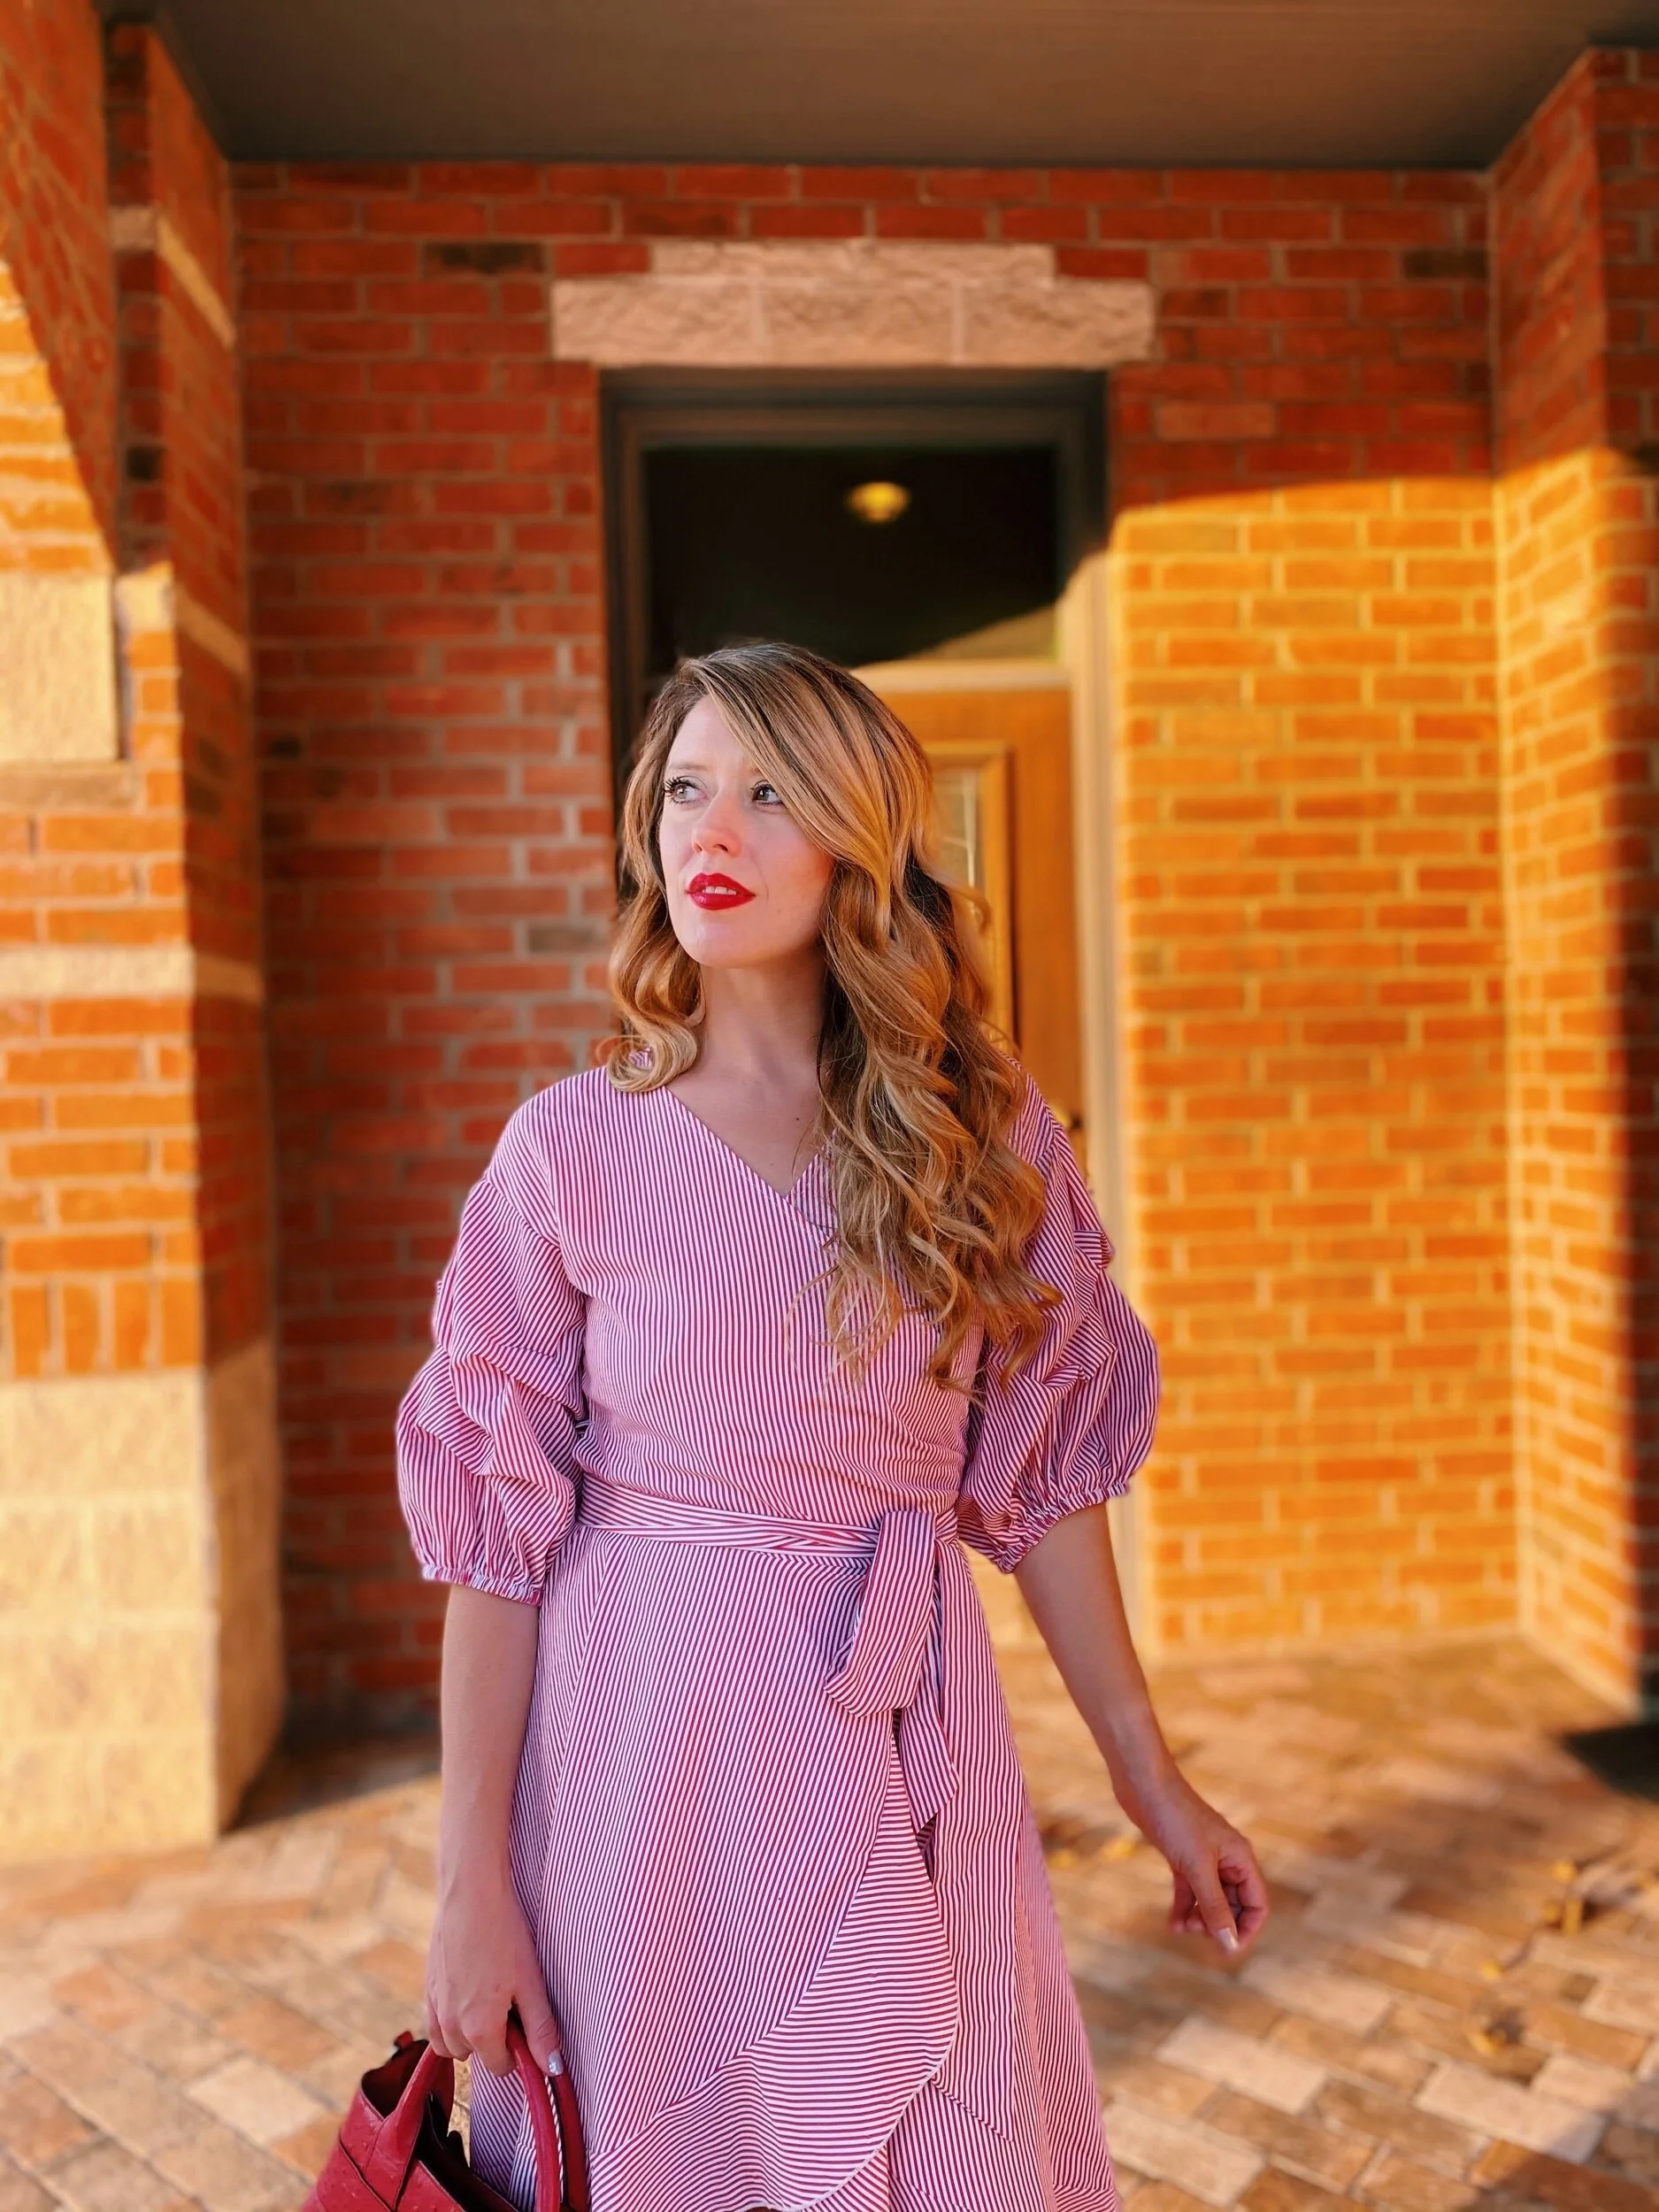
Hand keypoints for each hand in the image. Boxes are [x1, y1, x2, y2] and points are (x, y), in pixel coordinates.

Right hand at [425, 1859, 560, 2076]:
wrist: (470, 1894)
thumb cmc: (505, 1936)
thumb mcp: (531, 1984)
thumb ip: (541, 2030)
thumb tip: (551, 2068)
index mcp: (479, 2029)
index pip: (501, 2067)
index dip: (519, 2051)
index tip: (527, 2022)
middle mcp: (450, 2026)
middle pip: (476, 2055)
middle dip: (495, 2040)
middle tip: (511, 2001)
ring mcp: (435, 2008)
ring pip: (452, 2045)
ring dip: (471, 2034)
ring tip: (490, 1997)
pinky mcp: (427, 1989)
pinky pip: (436, 2026)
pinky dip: (451, 2022)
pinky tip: (470, 1991)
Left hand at [1128, 1773, 1268, 1955]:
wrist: (1143, 1785)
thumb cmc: (1175, 1819)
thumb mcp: (1196, 1867)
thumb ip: (1214, 1906)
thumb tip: (1230, 1944)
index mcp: (1241, 1858)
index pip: (1257, 1904)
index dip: (1246, 1929)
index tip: (1226, 1949)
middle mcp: (1227, 1860)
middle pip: (1234, 1906)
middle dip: (1218, 1924)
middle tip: (1196, 1930)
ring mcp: (1204, 1859)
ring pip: (1211, 1901)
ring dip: (1200, 1918)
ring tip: (1182, 1926)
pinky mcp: (1182, 1858)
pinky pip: (1190, 1892)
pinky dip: (1183, 1908)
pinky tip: (1172, 1925)